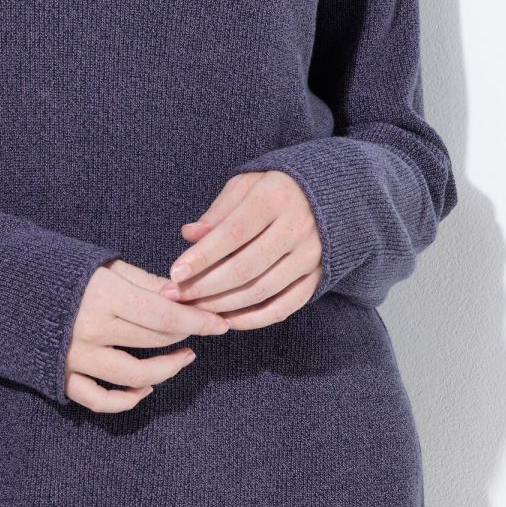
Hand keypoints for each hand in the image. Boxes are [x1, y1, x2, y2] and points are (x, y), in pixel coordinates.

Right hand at [64, 259, 230, 414]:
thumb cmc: (53, 268)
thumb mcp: (100, 265)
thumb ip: (141, 281)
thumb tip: (178, 295)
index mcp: (103, 295)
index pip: (164, 314)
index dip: (197, 320)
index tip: (220, 322)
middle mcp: (92, 329)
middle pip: (154, 341)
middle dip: (185, 337)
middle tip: (204, 331)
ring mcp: (76, 357)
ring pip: (133, 375)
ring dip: (165, 371)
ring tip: (184, 359)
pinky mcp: (61, 375)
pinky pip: (98, 399)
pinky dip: (124, 399)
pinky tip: (144, 388)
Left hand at [161, 171, 322, 327]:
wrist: (329, 195)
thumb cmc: (274, 189)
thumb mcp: (246, 186)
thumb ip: (218, 212)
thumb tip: (189, 236)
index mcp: (276, 198)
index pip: (234, 233)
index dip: (203, 256)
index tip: (175, 272)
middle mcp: (297, 227)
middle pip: (246, 267)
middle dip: (206, 286)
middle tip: (177, 296)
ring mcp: (310, 255)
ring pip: (262, 290)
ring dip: (224, 305)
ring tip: (195, 309)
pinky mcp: (317, 276)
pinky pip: (284, 306)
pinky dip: (254, 319)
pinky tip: (227, 320)